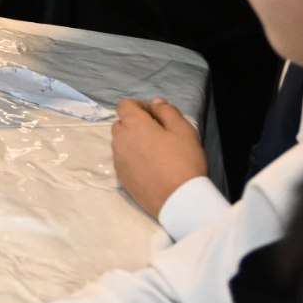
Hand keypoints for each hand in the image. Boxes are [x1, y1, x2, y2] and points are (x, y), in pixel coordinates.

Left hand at [111, 98, 207, 218]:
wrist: (179, 200)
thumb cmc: (183, 161)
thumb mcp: (183, 130)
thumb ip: (167, 111)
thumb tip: (155, 102)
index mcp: (132, 124)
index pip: (125, 105)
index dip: (140, 106)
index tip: (156, 116)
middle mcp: (119, 139)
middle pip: (122, 123)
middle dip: (136, 124)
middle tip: (159, 134)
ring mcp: (118, 160)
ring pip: (121, 142)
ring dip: (133, 141)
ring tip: (156, 152)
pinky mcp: (121, 177)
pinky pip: (123, 160)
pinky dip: (133, 158)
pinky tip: (151, 167)